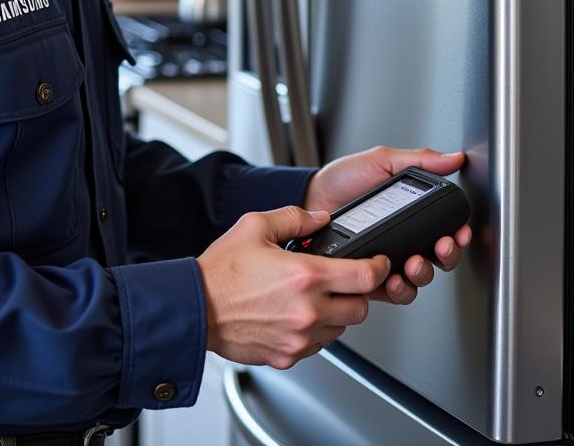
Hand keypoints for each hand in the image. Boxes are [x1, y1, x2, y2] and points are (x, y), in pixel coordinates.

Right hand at [196, 205, 389, 368]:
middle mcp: (307, 310)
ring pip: (340, 328)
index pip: (366, 277)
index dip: (379, 268)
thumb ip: (295, 217)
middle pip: (361, 308)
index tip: (378, 264)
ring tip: (310, 297)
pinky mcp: (288, 356)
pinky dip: (314, 331)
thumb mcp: (255, 226)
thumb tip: (320, 217)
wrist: (194, 307)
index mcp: (304, 276)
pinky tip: (294, 314)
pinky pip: (318, 345)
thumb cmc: (221, 271)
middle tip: (340, 280)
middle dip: (356, 292)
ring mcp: (299, 338)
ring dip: (335, 312)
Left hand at [302, 146, 471, 305]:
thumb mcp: (382, 162)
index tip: (458, 232)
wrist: (310, 196)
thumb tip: (452, 158)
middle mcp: (404, 239)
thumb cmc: (343, 179)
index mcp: (412, 214)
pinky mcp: (369, 276)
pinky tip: (392, 279)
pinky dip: (397, 290)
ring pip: (418, 279)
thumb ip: (418, 160)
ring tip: (413, 264)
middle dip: (445, 257)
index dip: (457, 234)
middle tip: (439, 248)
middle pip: (438, 259)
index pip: (445, 230)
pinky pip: (391, 292)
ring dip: (422, 274)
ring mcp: (387, 259)